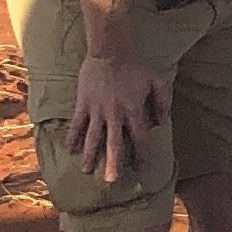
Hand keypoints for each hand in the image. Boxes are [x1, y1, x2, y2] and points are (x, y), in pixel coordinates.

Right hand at [67, 53, 167, 184]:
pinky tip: (69, 149)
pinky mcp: (83, 103)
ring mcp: (97, 110)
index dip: (140, 154)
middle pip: (113, 144)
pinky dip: (72, 136)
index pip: (139, 138)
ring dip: (89, 155)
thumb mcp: (157, 80)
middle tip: (110, 181)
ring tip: (86, 170)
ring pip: (92, 137)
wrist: (110, 50)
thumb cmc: (135, 65)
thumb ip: (163, 102)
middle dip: (112, 163)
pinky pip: (76, 123)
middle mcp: (115, 114)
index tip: (140, 168)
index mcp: (133, 110)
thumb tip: (162, 122)